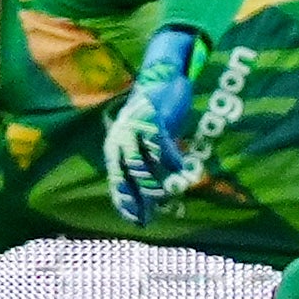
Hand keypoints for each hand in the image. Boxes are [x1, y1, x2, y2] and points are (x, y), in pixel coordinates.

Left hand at [103, 23, 211, 224]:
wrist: (162, 77)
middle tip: (152, 217)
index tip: (135, 222)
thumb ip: (145, 162)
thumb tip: (153, 193)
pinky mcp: (153, 119)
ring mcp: (135, 129)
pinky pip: (162, 147)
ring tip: (170, 196)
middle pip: (129, 177)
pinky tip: (184, 172)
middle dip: (141, 199)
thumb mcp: (144, 141)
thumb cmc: (153, 114)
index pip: (117, 180)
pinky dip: (173, 161)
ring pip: (144, 164)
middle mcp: (120, 138)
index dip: (126, 202)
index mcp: (115, 145)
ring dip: (158, 183)